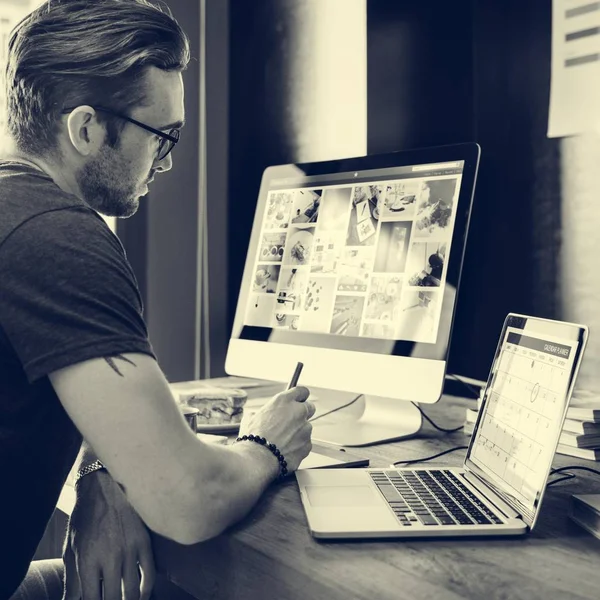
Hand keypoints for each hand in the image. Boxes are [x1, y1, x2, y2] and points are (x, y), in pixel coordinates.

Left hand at [62, 471, 154, 599]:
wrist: (105, 486)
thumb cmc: (85, 517)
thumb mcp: (71, 548)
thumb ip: (72, 580)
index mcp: (87, 560)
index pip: (91, 599)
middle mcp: (110, 557)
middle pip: (113, 599)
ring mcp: (129, 549)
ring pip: (133, 591)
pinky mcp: (144, 541)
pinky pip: (149, 574)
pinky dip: (146, 589)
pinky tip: (141, 595)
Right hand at [239, 386, 314, 472]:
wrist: (257, 458)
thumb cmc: (253, 438)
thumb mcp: (252, 417)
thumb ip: (264, 413)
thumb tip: (259, 416)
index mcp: (284, 401)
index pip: (302, 391)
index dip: (300, 397)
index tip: (299, 401)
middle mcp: (298, 411)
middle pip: (310, 408)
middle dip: (303, 414)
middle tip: (292, 422)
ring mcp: (305, 428)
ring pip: (306, 428)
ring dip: (298, 433)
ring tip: (282, 442)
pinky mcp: (307, 445)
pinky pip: (305, 444)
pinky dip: (298, 447)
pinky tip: (285, 451)